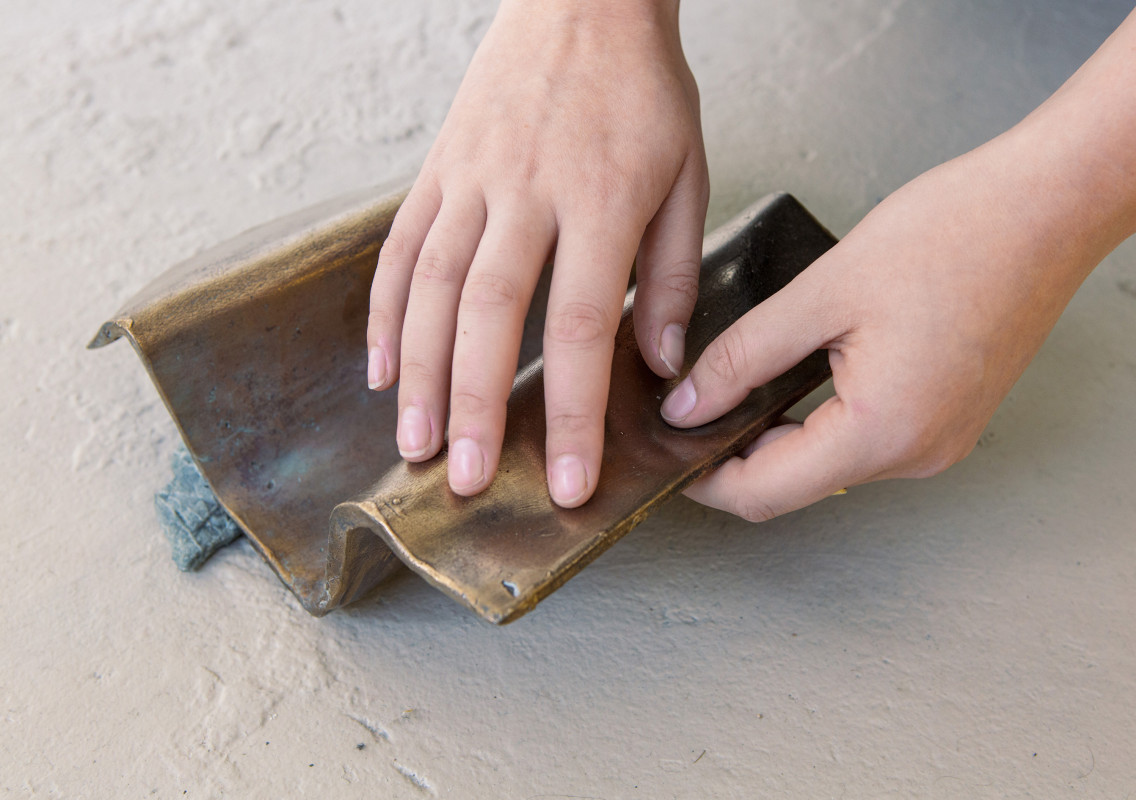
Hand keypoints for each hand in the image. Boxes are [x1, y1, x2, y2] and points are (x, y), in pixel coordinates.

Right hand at [367, 0, 707, 506]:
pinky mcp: (437, 167)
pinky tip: (379, 369)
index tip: (569, 481)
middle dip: (475, 407)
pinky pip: (399, 246)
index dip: (573, 412)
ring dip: (418, 373)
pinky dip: (383, 312)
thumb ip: (672, 275)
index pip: (580, 326)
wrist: (583, 1)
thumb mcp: (687, 177)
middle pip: (489, 315)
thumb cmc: (643, 93)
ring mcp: (471, 179)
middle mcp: (526, 194)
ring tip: (413, 444)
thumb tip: (661, 364)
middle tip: (467, 482)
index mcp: (600, 202)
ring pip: (430, 287)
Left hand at [660, 140, 1105, 519]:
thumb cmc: (953, 235)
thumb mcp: (823, 294)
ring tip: (737, 382)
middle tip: (691, 404)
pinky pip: (867, 437)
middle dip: (737, 451)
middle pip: (796, 482)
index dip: (704, 478)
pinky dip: (822, 418)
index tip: (667, 449)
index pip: (763, 492)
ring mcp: (940, 441)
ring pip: (830, 461)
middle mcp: (916, 454)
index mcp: (882, 432)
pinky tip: (798, 375)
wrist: (1050, 206)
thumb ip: (744, 357)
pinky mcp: (950, 418)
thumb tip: (687, 405)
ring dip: (779, 433)